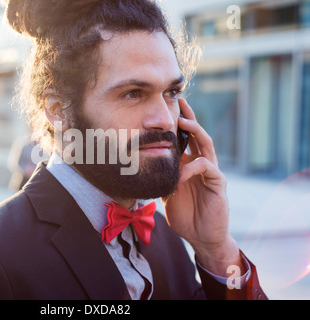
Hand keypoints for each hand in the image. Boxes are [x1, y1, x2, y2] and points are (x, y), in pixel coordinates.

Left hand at [162, 98, 242, 275]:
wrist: (201, 237)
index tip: (168, 109)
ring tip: (184, 121)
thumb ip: (160, 179)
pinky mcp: (218, 184)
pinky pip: (206, 169)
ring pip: (207, 145)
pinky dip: (192, 167)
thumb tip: (141, 169)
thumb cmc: (184, 215)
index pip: (185, 140)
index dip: (178, 125)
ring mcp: (211, 173)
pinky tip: (181, 172)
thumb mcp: (167, 193)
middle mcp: (202, 165)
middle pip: (198, 135)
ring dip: (196, 131)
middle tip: (180, 101)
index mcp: (189, 165)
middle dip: (189, 117)